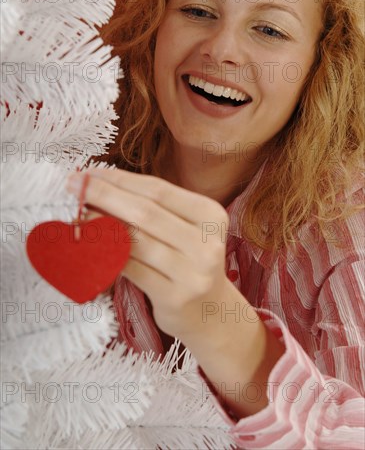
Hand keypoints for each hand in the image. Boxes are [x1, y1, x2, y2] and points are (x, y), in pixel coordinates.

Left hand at [66, 168, 229, 340]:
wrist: (211, 311)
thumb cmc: (188, 261)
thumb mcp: (185, 229)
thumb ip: (154, 208)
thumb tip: (101, 185)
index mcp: (210, 215)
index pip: (158, 190)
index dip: (120, 179)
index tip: (89, 173)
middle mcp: (206, 243)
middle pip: (146, 212)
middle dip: (105, 195)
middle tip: (75, 185)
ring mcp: (193, 273)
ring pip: (136, 241)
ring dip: (100, 224)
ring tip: (77, 214)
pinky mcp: (175, 297)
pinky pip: (131, 270)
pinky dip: (106, 254)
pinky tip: (90, 245)